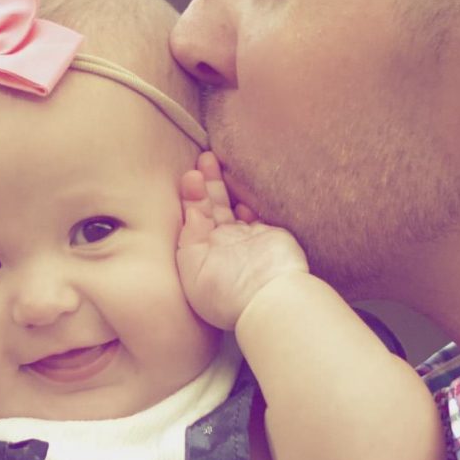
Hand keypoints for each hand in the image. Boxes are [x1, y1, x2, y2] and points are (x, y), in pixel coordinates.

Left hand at [176, 151, 309, 329]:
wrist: (268, 301)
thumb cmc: (227, 294)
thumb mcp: (194, 270)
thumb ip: (190, 239)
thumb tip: (191, 212)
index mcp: (201, 254)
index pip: (193, 218)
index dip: (190, 195)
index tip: (191, 177)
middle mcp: (222, 245)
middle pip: (211, 207)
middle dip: (206, 182)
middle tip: (203, 158)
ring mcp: (246, 240)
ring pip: (232, 206)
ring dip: (224, 185)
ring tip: (213, 160)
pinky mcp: (269, 235)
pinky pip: (257, 212)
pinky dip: (249, 199)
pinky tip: (240, 187)